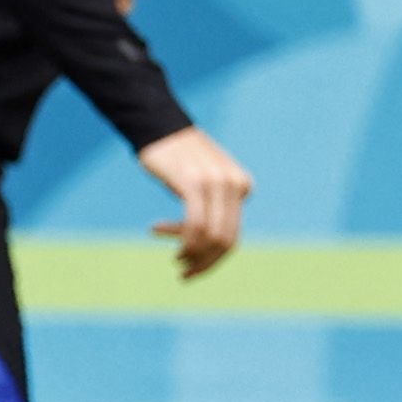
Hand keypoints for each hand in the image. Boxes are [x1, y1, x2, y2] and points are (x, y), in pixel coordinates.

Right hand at [136, 125, 252, 277]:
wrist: (159, 126)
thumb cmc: (178, 158)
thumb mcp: (204, 181)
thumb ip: (215, 204)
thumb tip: (210, 242)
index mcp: (241, 185)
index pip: (232, 235)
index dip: (211, 257)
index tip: (187, 262)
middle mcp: (234, 184)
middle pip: (226, 240)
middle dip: (206, 264)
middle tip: (185, 274)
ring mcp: (215, 183)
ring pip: (212, 236)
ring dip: (194, 256)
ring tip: (177, 261)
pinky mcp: (193, 182)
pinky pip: (194, 224)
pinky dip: (185, 241)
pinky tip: (167, 242)